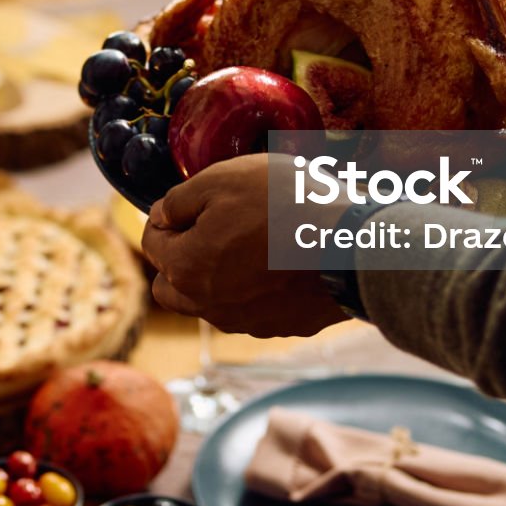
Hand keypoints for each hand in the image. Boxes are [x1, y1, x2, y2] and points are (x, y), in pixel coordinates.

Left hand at [140, 153, 347, 336]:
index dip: (164, 218)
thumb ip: (179, 200)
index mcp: (185, 269)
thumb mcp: (222, 179)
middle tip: (207, 229)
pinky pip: (252, 310)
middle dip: (178, 259)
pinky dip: (254, 291)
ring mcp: (246, 322)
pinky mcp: (281, 327)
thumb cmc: (285, 204)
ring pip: (210, 303)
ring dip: (214, 278)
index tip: (185, 203)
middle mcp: (208, 305)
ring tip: (246, 245)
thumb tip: (161, 217)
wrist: (354, 244)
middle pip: (171, 288)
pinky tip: (277, 263)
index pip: (151, 244)